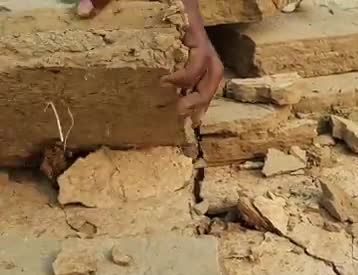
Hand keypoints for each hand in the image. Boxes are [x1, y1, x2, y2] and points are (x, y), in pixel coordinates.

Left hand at [77, 0, 223, 120]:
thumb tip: (83, 12)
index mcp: (187, 20)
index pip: (200, 53)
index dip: (188, 74)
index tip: (166, 84)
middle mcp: (197, 33)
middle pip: (213, 67)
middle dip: (203, 93)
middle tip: (182, 112)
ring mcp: (195, 42)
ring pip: (211, 72)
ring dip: (203, 96)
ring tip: (189, 118)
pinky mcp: (188, 47)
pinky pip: (201, 71)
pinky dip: (196, 90)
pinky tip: (185, 107)